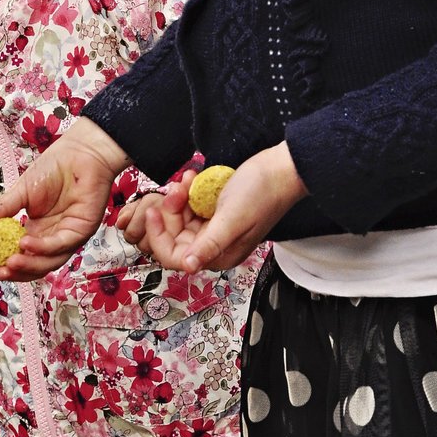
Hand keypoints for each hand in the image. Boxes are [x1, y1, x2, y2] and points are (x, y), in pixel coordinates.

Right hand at [0, 117, 128, 279]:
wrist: (80, 153)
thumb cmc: (53, 168)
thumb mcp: (21, 191)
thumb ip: (2, 209)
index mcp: (38, 229)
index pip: (22, 254)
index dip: (6, 263)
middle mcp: (53, 237)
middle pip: (36, 265)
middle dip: (17, 272)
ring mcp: (68, 236)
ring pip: (49, 261)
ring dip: (29, 265)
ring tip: (8, 262)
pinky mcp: (82, 231)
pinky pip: (60, 244)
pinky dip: (42, 247)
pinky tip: (24, 242)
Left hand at [132, 144, 306, 272]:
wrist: (282, 168)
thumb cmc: (262, 193)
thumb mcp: (231, 219)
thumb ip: (209, 244)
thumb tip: (188, 267)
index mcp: (220, 255)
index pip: (174, 257)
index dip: (159, 236)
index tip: (153, 212)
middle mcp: (215, 245)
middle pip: (174, 235)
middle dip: (171, 210)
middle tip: (178, 187)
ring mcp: (215, 228)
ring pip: (181, 218)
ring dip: (179, 198)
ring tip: (188, 178)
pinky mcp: (216, 212)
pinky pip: (191, 206)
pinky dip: (189, 192)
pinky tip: (193, 176)